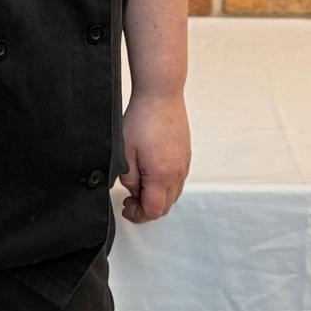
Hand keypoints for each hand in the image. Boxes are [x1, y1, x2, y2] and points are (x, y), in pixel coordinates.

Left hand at [118, 88, 190, 224]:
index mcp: (162, 175)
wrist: (161, 95)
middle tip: (130, 200)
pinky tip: (151, 173)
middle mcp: (178, 172)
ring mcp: (184, 163)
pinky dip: (165, 185)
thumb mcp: (125, 152)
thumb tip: (134, 191)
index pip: (154, 211)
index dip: (138, 215)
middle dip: (147, 209)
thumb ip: (129, 179)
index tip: (126, 208)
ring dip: (157, 197)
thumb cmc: (142, 118)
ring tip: (140, 186)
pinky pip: (178, 180)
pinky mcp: (186, 154)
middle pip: (166, 206)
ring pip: (173, 194)